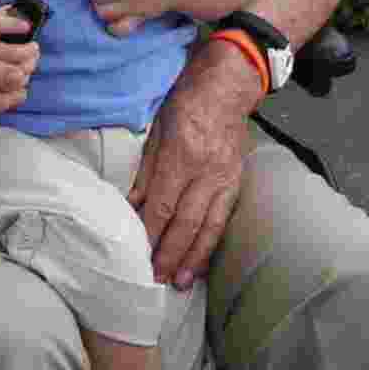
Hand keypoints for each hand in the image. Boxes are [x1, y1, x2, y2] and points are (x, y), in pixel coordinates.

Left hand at [127, 36, 260, 287]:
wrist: (228, 86)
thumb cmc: (186, 102)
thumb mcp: (157, 129)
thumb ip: (146, 170)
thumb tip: (131, 205)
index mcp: (182, 154)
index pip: (162, 203)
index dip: (149, 231)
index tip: (137, 252)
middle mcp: (206, 171)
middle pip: (185, 222)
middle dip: (169, 253)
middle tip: (154, 279)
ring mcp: (225, 178)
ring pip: (208, 226)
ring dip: (192, 258)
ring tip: (179, 282)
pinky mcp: (237, 182)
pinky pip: (223, 219)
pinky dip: (211, 243)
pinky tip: (201, 261)